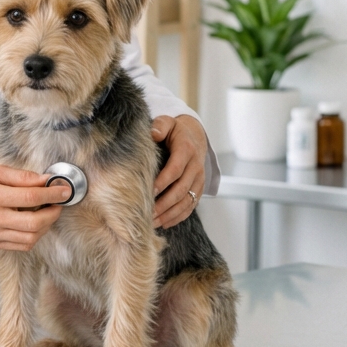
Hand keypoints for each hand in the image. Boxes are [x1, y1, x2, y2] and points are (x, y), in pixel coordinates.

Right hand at [0, 166, 69, 251]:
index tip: (63, 191)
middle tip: (58, 203)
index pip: (30, 196)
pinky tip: (34, 224)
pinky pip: (21, 245)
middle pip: (34, 222)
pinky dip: (33, 236)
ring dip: (45, 226)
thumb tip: (44, 180)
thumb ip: (20, 176)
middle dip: (53, 213)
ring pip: (30, 238)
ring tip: (47, 213)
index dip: (52, 194)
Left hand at [151, 114, 207, 228]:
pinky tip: (163, 223)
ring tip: (152, 222)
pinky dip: (178, 217)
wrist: (195, 137)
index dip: (163, 181)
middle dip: (164, 203)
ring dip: (170, 214)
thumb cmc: (175, 131)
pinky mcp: (199, 189)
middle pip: (181, 189)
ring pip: (186, 201)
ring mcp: (199, 180)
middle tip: (148, 213)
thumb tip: (153, 133)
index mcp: (187, 150)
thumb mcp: (168, 122)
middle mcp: (196, 167)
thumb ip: (160, 125)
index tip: (150, 191)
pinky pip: (190, 206)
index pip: (176, 169)